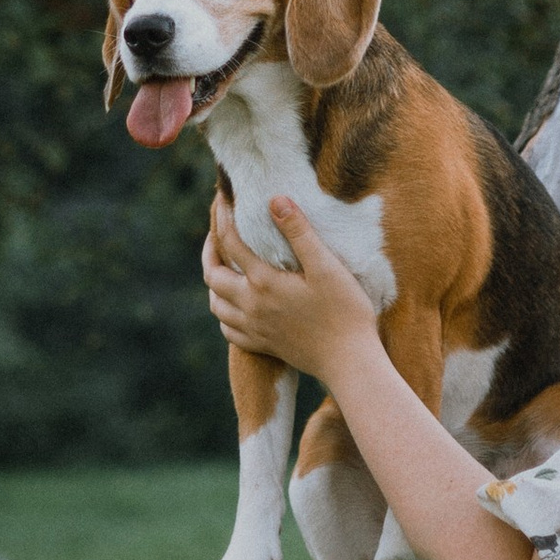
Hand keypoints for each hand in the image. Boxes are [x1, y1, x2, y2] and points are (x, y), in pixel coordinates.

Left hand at [202, 192, 378, 387]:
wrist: (350, 362)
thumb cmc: (345, 311)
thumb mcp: (326, 266)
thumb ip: (299, 232)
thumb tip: (275, 200)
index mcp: (264, 282)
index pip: (230, 242)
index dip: (223, 217)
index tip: (222, 198)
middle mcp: (251, 306)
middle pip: (212, 275)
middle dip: (210, 250)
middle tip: (217, 234)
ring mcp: (255, 329)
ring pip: (216, 305)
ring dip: (214, 283)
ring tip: (223, 267)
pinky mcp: (264, 346)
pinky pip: (229, 330)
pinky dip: (224, 314)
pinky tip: (236, 306)